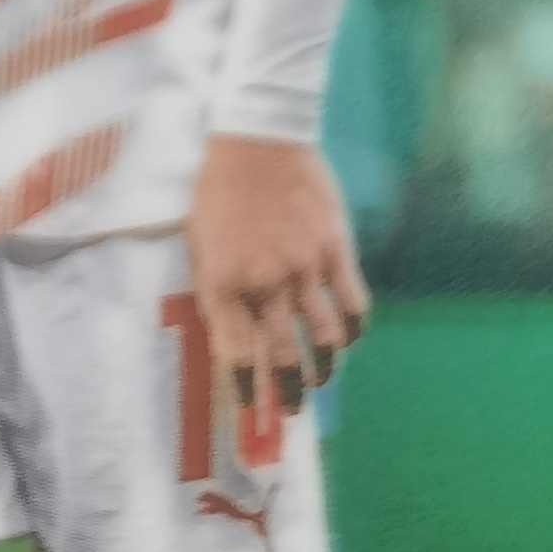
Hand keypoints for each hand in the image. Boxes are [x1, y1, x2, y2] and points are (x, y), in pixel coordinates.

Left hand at [186, 133, 366, 425]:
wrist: (256, 139)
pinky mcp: (334, 250)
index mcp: (222, 284)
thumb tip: (232, 338)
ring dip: (322, 370)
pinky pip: (352, 305)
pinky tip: (345, 339)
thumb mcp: (200, 245)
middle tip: (289, 411)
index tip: (250, 412)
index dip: (245, 393)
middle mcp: (263, 285)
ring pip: (322, 341)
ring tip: (319, 379)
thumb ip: (217, 292)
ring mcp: (303, 269)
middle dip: (286, 395)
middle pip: (281, 359)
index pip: (235, 358)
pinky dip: (351, 331)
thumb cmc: (218, 190)